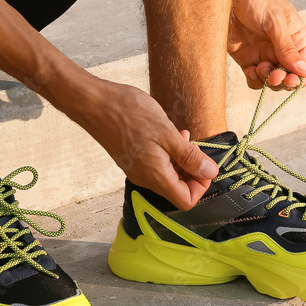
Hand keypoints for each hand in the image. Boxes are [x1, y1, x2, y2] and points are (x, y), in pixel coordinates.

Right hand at [71, 79, 218, 210]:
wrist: (94, 104)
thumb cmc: (128, 114)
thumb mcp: (167, 133)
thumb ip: (189, 156)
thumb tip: (210, 172)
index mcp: (156, 176)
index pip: (186, 200)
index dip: (201, 185)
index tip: (203, 163)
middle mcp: (145, 179)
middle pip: (178, 190)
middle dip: (192, 170)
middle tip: (193, 145)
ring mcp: (137, 170)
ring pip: (168, 176)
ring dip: (180, 160)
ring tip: (181, 136)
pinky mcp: (132, 161)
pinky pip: (156, 166)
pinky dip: (167, 154)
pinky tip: (168, 135)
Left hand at [228, 0, 305, 90]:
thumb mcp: (274, 20)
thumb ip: (286, 47)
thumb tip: (304, 71)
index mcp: (296, 37)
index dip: (299, 78)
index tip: (289, 79)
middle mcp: (282, 48)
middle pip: (289, 78)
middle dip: (282, 81)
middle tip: (273, 75)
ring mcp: (264, 54)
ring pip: (271, 81)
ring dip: (267, 81)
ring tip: (260, 67)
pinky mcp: (246, 57)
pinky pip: (254, 79)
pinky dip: (254, 80)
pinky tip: (251, 70)